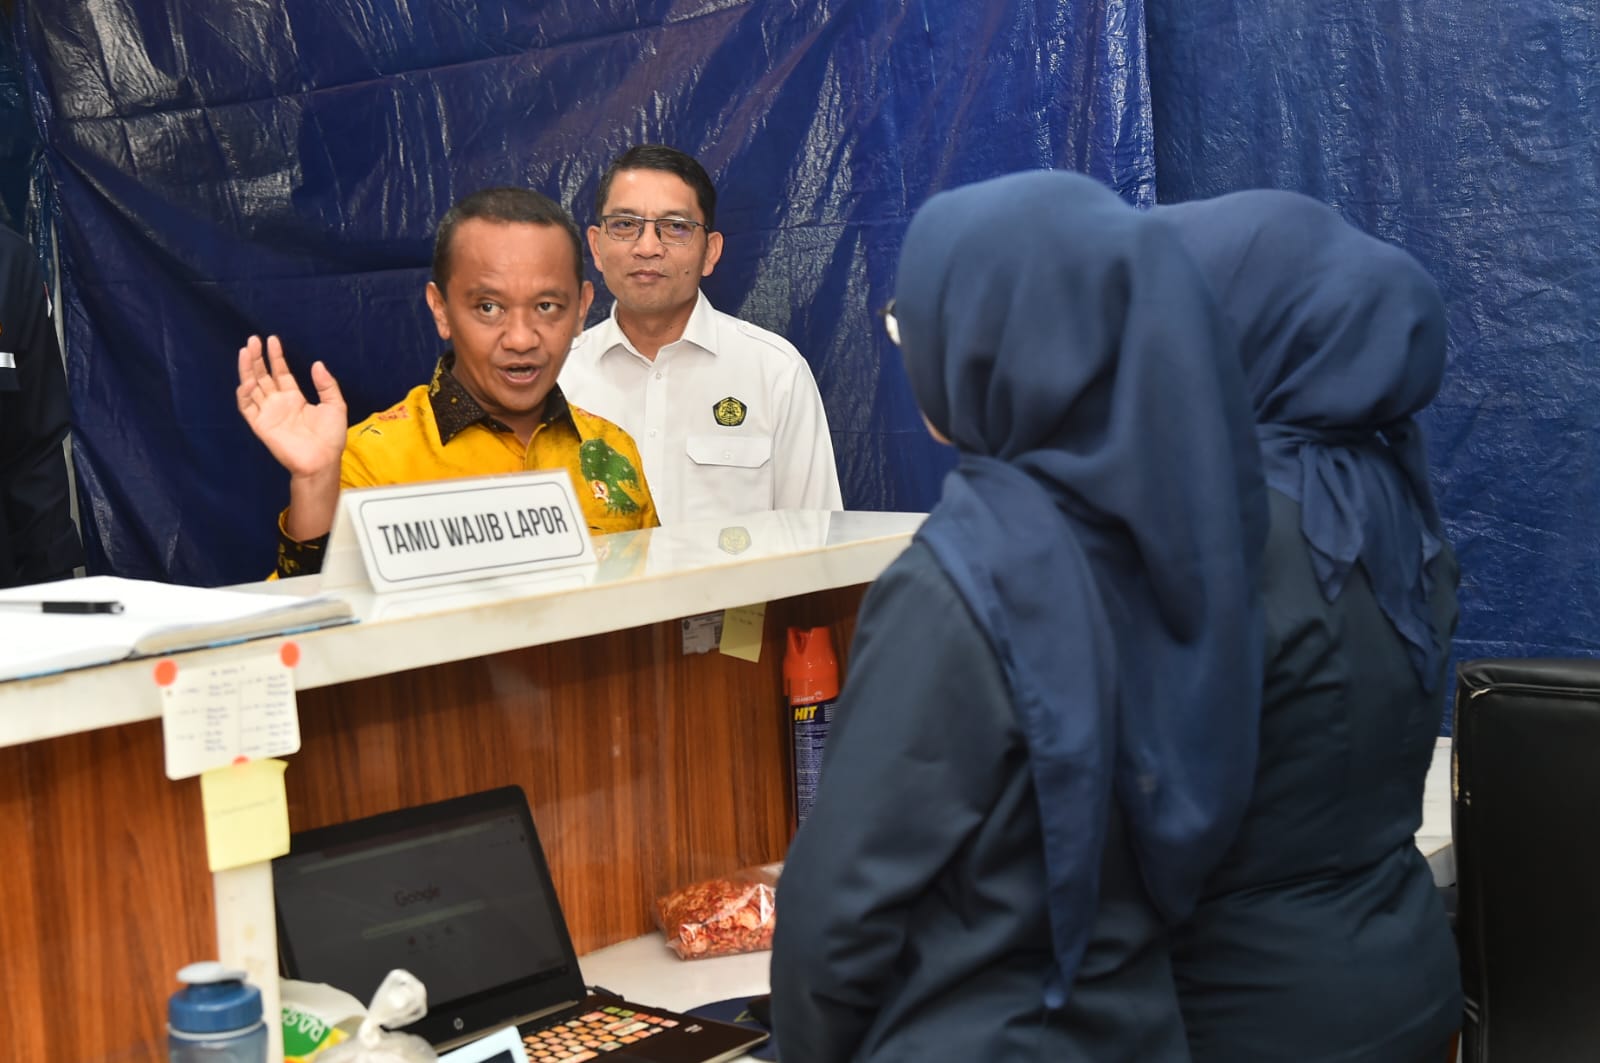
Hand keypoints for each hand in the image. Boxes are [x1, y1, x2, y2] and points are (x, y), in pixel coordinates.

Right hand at [236, 335, 347, 478]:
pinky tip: (248, 379)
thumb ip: (326, 384)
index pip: (281, 373)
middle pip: (263, 376)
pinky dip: (244, 393)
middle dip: (258, 358)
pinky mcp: (260, 425)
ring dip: (247, 369)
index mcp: (295, 398)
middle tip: (254, 339)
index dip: (276, 357)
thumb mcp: (335, 405)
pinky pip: (247, 407)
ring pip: (252, 387)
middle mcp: (278, 403)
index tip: (272, 340)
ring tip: (246, 351)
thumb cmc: (331, 437)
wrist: (322, 461)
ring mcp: (268, 413)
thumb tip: (317, 364)